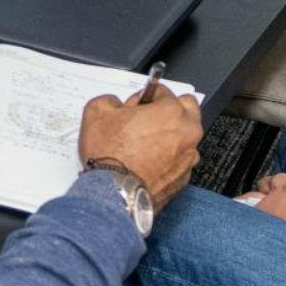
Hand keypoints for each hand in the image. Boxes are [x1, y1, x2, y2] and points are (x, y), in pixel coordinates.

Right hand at [77, 79, 202, 205]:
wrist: (115, 194)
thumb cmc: (111, 157)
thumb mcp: (97, 112)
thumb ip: (111, 100)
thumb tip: (115, 104)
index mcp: (171, 111)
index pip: (162, 91)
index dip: (144, 97)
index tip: (135, 106)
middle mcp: (187, 132)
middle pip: (187, 108)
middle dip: (170, 109)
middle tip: (148, 118)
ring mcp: (189, 157)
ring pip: (186, 136)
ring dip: (172, 135)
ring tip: (146, 144)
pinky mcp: (184, 178)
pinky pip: (180, 160)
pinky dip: (169, 159)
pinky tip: (148, 163)